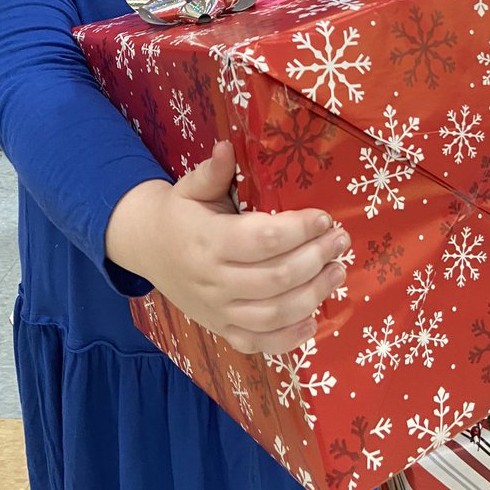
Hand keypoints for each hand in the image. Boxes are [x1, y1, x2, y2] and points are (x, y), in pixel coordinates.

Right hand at [105, 140, 349, 355]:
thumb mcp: (190, 187)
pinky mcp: (221, 329)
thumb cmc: (180, 213)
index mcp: (207, 241)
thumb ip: (212, 171)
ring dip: (314, 294)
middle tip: (341, 240)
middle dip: (316, 258)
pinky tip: (314, 319)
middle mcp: (212, 280)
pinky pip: (258, 343)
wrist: (148, 249)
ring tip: (338, 272)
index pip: (262, 240)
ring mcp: (217, 310)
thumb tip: (228, 146)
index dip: (299, 230)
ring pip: (273, 313)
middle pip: (275, 278)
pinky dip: (289, 338)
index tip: (325, 218)